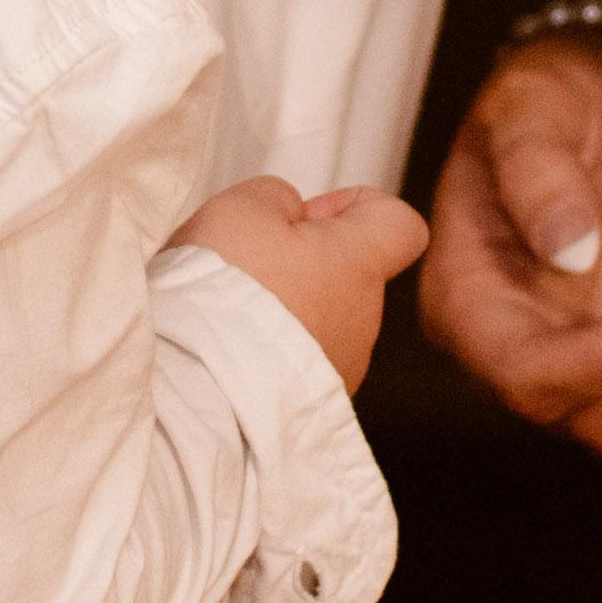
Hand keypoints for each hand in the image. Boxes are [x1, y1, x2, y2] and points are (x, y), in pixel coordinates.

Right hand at [172, 176, 428, 390]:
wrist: (201, 387)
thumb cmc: (227, 297)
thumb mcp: (243, 209)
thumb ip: (277, 197)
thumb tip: (287, 211)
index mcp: (358, 264)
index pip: (400, 224)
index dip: (357, 207)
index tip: (311, 214)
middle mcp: (362, 320)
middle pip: (347, 274)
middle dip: (301, 261)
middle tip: (249, 263)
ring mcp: (339, 368)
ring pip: (320, 321)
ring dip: (282, 310)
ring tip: (229, 311)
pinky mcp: (310, 406)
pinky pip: (295, 365)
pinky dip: (268, 352)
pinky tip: (229, 348)